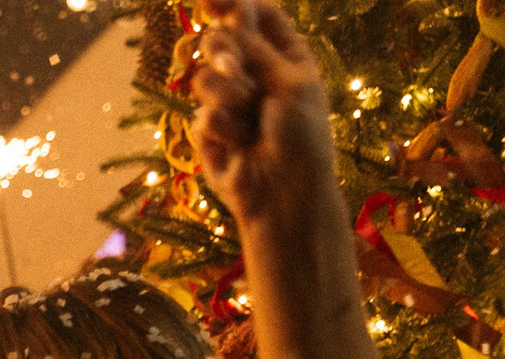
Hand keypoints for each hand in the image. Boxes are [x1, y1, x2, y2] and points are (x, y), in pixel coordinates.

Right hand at [189, 0, 338, 232]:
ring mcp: (230, 103)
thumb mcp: (291, 82)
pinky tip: (238, 147)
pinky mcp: (210, 133)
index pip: (256, 16)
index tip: (208, 0)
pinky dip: (221, 130)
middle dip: (226, 53)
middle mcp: (255, 74)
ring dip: (225, 95)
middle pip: (222, 41)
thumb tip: (229, 16)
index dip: (233, 4)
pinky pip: (201, 118)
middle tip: (234, 66)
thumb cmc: (303, 137)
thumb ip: (256, 48)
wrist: (286, 193)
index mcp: (285, 55)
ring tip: (248, 119)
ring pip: (204, 79)